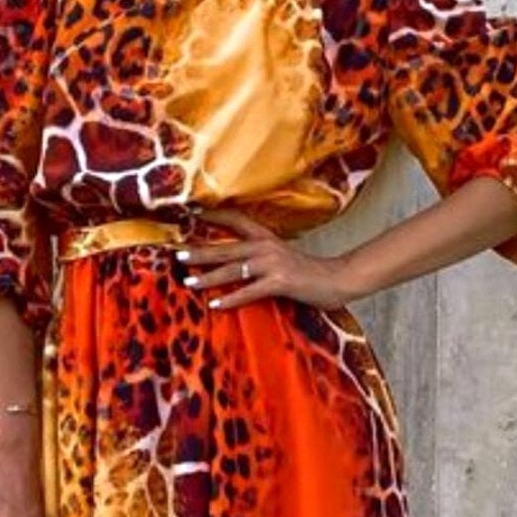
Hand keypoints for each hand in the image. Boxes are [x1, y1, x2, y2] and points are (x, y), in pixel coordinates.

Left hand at [175, 205, 356, 311]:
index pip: (236, 220)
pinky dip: (230, 298)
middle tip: (177, 254)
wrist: (338, 279)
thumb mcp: (282, 257)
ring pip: (233, 269)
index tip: (190, 213)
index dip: (213, 216)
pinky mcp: (279, 282)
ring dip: (208, 277)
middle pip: (226, 247)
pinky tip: (215, 304)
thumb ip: (260, 256)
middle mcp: (266, 246)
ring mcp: (272, 264)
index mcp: (266, 237)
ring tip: (188, 282)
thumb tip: (236, 261)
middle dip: (200, 251)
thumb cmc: (308, 272)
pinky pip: (249, 291)